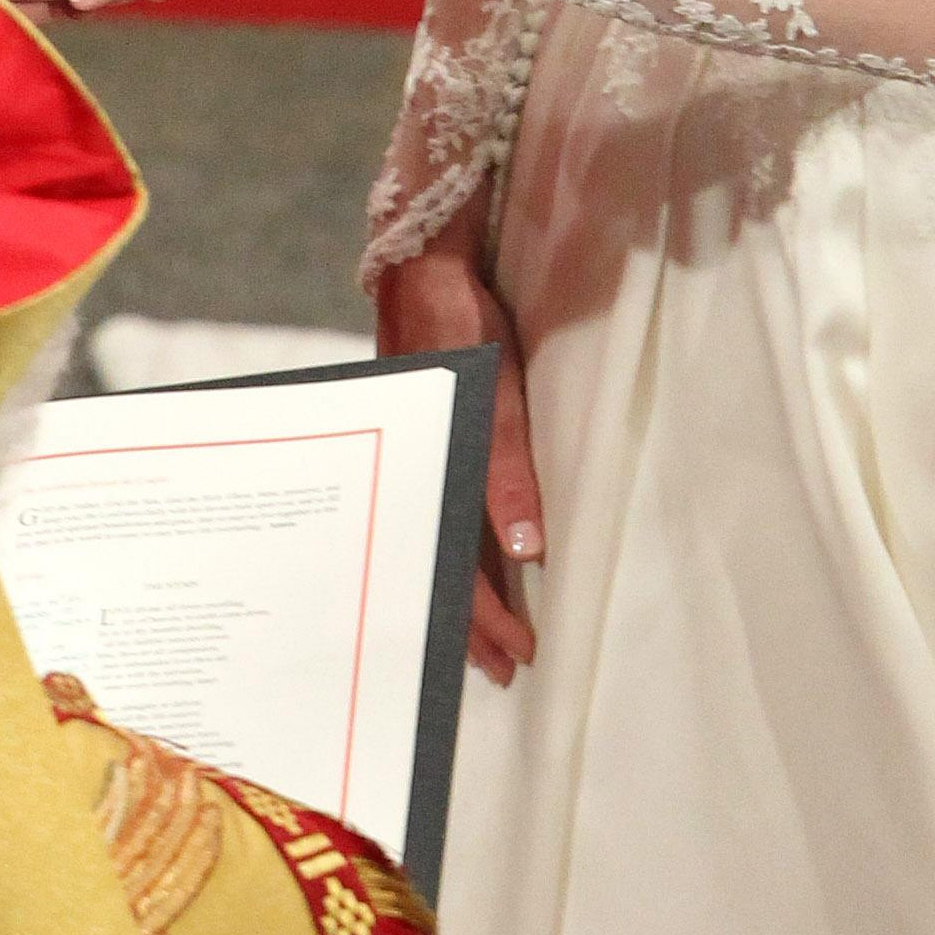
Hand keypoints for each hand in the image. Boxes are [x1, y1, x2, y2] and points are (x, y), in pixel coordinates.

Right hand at [377, 246, 541, 685]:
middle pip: (438, 564)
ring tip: (476, 639)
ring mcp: (410, 457)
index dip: (485, 615)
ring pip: (431, 543)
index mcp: (432, 464)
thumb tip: (525, 547)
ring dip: (455, 592)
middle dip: (466, 622)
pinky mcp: (412, 441)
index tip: (516, 654)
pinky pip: (429, 509)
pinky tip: (456, 566)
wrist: (419, 264)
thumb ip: (506, 463)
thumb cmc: (460, 322)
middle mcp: (415, 469)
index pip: (457, 562)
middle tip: (496, 670)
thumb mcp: (495, 389)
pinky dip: (444, 547)